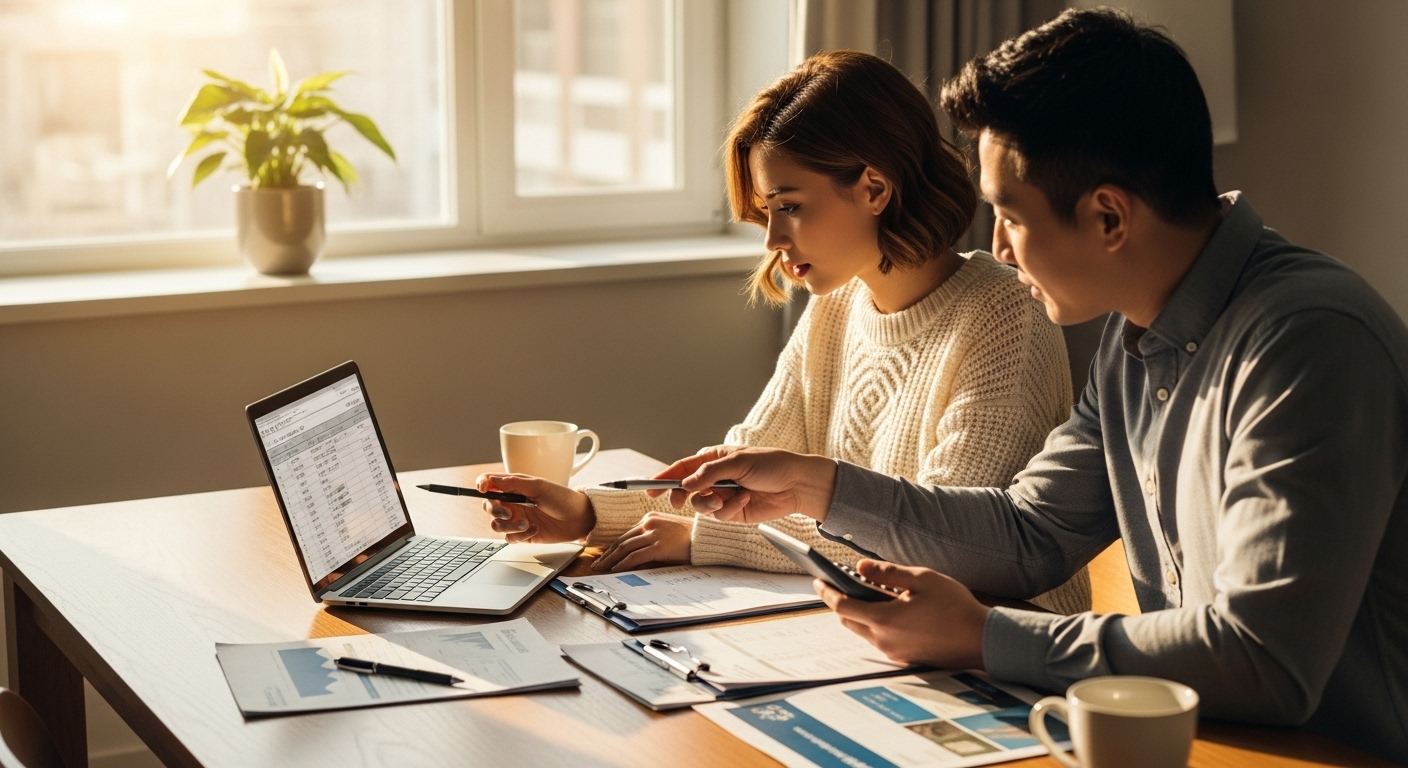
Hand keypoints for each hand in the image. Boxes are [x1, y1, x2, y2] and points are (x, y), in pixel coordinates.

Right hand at [475, 474, 594, 542]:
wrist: (579, 519)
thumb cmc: (562, 498)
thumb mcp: (539, 486)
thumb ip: (515, 483)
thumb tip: (493, 480)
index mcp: (515, 487)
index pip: (490, 484)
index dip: (482, 485)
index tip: (482, 488)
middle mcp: (513, 502)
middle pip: (489, 506)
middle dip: (494, 510)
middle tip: (509, 512)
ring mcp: (517, 519)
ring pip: (496, 524)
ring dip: (508, 525)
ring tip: (526, 523)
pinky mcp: (523, 535)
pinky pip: (509, 538)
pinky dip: (520, 535)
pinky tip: (535, 529)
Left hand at [591, 512, 691, 571]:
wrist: (706, 539)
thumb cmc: (690, 538)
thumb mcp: (667, 534)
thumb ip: (650, 541)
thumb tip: (634, 557)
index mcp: (651, 518)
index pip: (627, 534)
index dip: (614, 546)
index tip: (606, 555)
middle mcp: (649, 523)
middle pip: (622, 541)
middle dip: (608, 554)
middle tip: (598, 563)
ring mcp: (653, 534)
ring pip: (625, 548)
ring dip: (611, 560)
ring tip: (602, 568)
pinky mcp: (658, 546)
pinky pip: (635, 556)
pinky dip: (623, 563)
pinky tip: (616, 569)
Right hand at [646, 445, 837, 523]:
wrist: (797, 485)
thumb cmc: (772, 464)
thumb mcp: (739, 462)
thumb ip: (710, 473)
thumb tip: (687, 483)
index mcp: (713, 459)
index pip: (682, 467)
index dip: (664, 477)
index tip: (649, 487)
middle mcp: (715, 478)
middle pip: (685, 488)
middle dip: (680, 495)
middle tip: (677, 501)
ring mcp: (723, 496)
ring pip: (700, 505)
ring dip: (711, 503)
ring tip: (728, 498)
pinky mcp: (733, 512)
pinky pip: (719, 515)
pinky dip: (730, 509)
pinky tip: (745, 500)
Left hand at [817, 560, 989, 669]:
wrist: (981, 640)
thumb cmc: (955, 607)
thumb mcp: (922, 579)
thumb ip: (888, 573)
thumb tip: (859, 567)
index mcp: (885, 619)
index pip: (843, 605)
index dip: (827, 592)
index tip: (817, 580)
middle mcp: (884, 640)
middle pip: (849, 620)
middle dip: (839, 602)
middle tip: (833, 584)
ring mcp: (894, 652)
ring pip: (864, 631)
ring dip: (858, 614)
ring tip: (860, 593)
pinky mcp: (905, 658)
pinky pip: (880, 639)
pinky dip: (874, 623)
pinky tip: (885, 609)